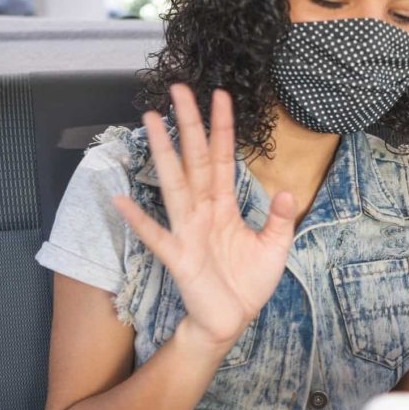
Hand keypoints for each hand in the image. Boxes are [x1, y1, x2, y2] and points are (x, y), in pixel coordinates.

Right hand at [112, 84, 296, 350]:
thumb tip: (287, 191)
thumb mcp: (274, 247)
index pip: (222, 157)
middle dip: (188, 123)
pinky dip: (138, 219)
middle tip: (178, 88)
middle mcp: (203, 211)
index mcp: (225, 205)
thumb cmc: (248, 283)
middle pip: (194, 158)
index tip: (220, 95)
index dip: (222, 127)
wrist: (231, 321)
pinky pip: (155, 235)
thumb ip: (280, 218)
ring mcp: (188, 230)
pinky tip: (121, 199)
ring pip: (175, 183)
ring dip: (163, 152)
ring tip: (151, 120)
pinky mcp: (179, 257)